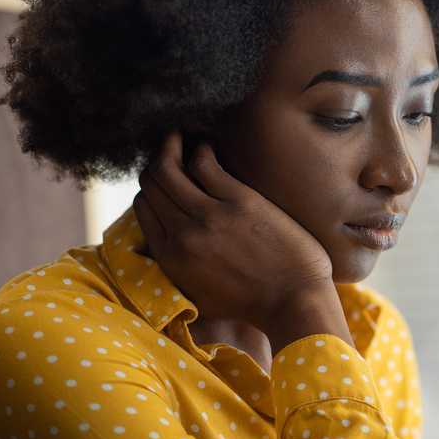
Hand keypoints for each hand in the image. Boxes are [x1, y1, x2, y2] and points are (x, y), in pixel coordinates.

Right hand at [133, 130, 335, 329]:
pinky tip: (208, 146)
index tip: (165, 176)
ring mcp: (209, 217)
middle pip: (153, 182)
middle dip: (157, 160)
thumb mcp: (198, 298)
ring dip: (171, 144)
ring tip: (181, 135)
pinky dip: (201, 149)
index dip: (152, 187)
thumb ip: (176, 272)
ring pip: (169, 168)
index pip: (143, 206)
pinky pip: (204, 163)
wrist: (295, 303)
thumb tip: (163, 245)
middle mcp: (182, 235)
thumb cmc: (253, 303)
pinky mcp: (239, 202)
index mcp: (170, 258)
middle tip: (169, 147)